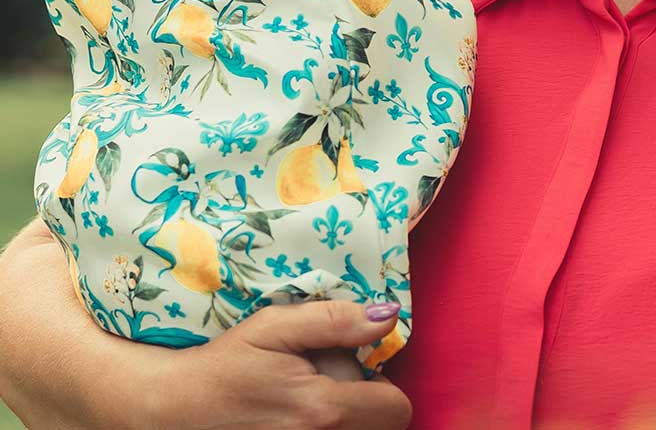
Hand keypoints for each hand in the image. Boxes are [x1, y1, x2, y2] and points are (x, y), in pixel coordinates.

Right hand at [142, 299, 411, 429]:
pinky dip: (329, 429)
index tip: (357, 370)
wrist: (179, 410)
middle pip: (382, 428)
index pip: (396, 409)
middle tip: (329, 383)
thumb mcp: (275, 327)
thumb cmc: (227, 364)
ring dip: (348, 417)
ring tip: (311, 399)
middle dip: (366, 403)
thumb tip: (387, 316)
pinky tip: (300, 418)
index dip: (384, 386)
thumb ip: (334, 321)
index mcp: (322, 409)